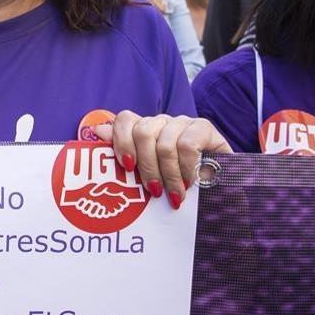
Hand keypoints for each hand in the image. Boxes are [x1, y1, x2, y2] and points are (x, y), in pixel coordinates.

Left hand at [94, 112, 229, 209]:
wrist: (218, 195)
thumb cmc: (176, 187)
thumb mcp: (148, 176)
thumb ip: (124, 154)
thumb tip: (96, 131)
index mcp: (145, 130)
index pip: (125, 119)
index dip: (121, 140)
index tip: (127, 167)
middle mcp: (162, 122)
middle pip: (143, 132)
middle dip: (147, 167)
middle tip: (153, 191)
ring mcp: (183, 122)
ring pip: (164, 142)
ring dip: (168, 175)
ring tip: (174, 195)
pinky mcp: (204, 128)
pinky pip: (187, 144)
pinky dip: (186, 169)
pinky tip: (190, 183)